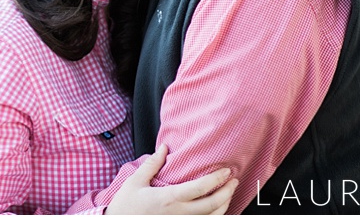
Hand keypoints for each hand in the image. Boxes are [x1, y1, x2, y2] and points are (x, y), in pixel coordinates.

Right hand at [106, 144, 237, 214]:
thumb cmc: (125, 207)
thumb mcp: (135, 182)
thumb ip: (152, 164)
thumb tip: (164, 148)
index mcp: (169, 198)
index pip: (200, 188)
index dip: (217, 179)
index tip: (226, 171)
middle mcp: (179, 214)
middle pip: (212, 205)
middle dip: (227, 192)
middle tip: (234, 181)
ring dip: (224, 206)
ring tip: (228, 194)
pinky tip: (220, 212)